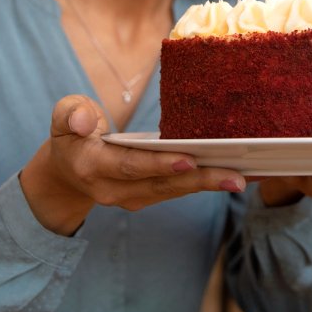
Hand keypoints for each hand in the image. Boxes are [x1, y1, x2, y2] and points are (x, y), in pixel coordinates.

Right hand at [20, 95, 247, 234]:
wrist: (67, 172)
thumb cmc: (72, 134)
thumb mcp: (64, 116)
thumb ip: (70, 113)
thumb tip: (84, 119)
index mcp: (92, 167)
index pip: (130, 166)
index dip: (159, 163)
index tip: (189, 158)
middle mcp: (114, 190)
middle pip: (162, 185)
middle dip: (201, 180)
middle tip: (237, 177)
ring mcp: (132, 198)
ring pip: (175, 191)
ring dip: (211, 185)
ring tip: (247, 176)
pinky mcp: (148, 198)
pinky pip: (180, 190)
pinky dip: (207, 184)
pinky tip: (237, 176)